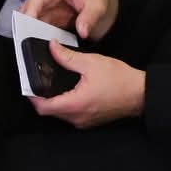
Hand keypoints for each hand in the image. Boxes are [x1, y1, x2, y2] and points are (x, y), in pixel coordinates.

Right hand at [21, 0, 118, 39]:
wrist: (102, 1)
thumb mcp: (98, 6)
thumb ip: (90, 18)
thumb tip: (82, 31)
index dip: (30, 12)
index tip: (27, 28)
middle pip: (28, 8)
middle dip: (25, 24)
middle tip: (26, 41)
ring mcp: (43, 5)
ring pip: (28, 18)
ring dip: (28, 31)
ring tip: (30, 45)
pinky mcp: (45, 16)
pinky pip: (34, 26)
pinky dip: (34, 34)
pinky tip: (36, 45)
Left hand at [29, 44, 143, 127]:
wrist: (141, 94)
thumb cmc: (119, 78)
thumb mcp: (92, 63)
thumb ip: (67, 57)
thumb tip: (51, 47)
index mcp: (75, 104)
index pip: (43, 107)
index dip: (32, 96)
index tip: (29, 82)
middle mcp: (76, 118)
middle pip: (50, 111)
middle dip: (42, 96)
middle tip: (40, 78)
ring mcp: (83, 122)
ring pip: (60, 114)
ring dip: (54, 101)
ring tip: (52, 82)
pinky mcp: (90, 122)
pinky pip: (71, 115)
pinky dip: (66, 104)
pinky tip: (69, 89)